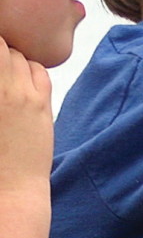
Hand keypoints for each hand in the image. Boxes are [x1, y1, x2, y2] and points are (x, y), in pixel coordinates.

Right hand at [0, 36, 52, 189]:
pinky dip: (28, 66)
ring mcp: (23, 95)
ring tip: (1, 67)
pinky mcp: (43, 103)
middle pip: (1, 46)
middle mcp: (2, 90)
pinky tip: (18, 76)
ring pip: (17, 55)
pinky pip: (38, 70)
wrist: (10, 190)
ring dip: (8, 55)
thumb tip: (3, 78)